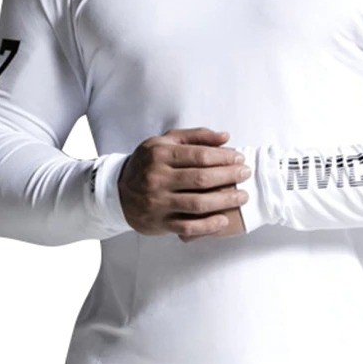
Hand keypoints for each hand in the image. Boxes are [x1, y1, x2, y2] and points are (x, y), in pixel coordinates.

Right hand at [116, 126, 249, 237]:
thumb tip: (225, 137)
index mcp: (160, 154)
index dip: (224, 157)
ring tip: (241, 196)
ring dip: (224, 200)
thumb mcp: (165, 142)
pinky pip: (188, 226)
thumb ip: (196, 137)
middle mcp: (157, 178)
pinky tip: (223, 219)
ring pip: (197, 203)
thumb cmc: (148, 164)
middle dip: (229, 176)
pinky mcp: (159, 223)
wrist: (118, 192)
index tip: (239, 159)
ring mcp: (158, 202)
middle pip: (201, 179)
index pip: (199, 155)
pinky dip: (208, 225)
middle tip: (245, 174)